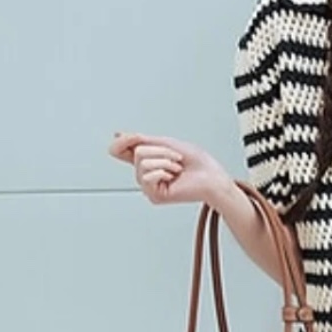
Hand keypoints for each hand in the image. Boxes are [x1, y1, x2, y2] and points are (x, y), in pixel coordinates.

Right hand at [108, 130, 229, 207]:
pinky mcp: (154, 195)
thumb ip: (142, 140)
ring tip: (177, 168)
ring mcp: (149, 185)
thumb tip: (119, 135)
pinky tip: (173, 177)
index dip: (122, 141)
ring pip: (141, 162)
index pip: (121, 150)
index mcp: (149, 159)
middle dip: (160, 150)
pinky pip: (146, 176)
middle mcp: (146, 173)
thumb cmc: (198, 163)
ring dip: (165, 160)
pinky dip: (163, 171)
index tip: (134, 136)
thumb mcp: (167, 143)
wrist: (212, 177)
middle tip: (176, 158)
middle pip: (136, 152)